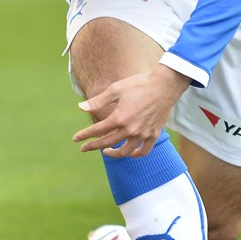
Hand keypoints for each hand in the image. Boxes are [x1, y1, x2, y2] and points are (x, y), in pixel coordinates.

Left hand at [74, 65, 192, 156]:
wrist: (164, 85)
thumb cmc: (138, 84)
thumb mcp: (115, 89)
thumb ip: (97, 101)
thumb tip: (80, 108)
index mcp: (119, 118)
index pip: (97, 131)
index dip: (84, 135)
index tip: (76, 139)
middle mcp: (131, 129)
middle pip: (108, 142)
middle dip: (94, 146)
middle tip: (84, 148)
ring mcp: (143, 133)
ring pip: (125, 151)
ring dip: (114, 154)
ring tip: (106, 151)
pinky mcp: (154, 134)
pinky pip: (143, 151)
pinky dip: (135, 154)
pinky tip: (129, 152)